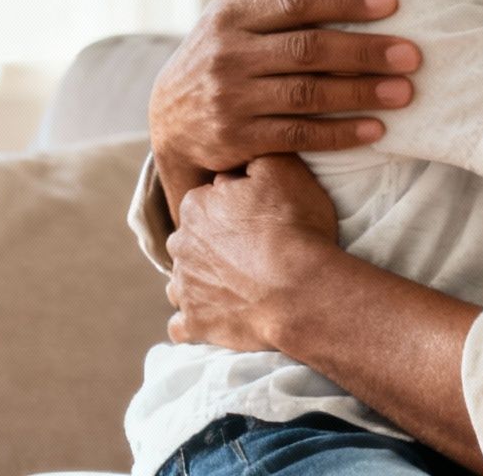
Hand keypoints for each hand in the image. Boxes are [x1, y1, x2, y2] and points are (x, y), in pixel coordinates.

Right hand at [148, 0, 419, 216]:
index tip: (392, 1)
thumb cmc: (213, 52)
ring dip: (360, 94)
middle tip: (412, 54)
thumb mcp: (228, 6)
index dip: (345, 0)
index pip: (297, 2)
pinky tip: (375, 130)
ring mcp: (233, 100)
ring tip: (404, 92)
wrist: (168, 119)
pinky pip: (298, 137)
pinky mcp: (239, 139)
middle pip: (308, 49)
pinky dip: (339, 134)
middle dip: (365, 51)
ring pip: (307, 95)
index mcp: (233, 17)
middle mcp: (230, 56)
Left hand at [165, 155, 337, 351]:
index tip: (257, 218)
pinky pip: (182, 325)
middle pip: (193, 240)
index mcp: (197, 205)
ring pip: (183, 280)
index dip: (234, 208)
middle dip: (213, 244)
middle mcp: (181, 244)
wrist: (301, 290)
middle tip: (251, 252)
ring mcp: (185, 287)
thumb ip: (255, 157)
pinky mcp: (195, 324)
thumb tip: (243, 157)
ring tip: (235, 285)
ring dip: (202, 281)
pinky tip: (216, 316)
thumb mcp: (285, 170)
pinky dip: (196, 321)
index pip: (209, 200)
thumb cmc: (295, 227)